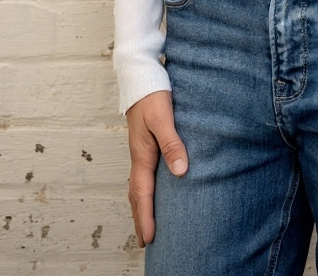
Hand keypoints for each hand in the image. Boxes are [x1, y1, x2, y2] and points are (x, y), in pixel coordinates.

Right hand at [126, 89, 187, 247]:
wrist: (140, 75)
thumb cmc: (151, 94)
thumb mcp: (163, 118)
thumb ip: (172, 143)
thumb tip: (180, 172)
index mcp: (142, 154)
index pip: (142, 193)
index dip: (145, 217)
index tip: (148, 239)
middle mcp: (139, 155)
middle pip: (136, 194)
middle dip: (140, 218)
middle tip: (145, 241)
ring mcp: (141, 149)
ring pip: (138, 185)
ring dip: (142, 205)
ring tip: (147, 222)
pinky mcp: (146, 142)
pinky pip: (144, 174)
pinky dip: (146, 189)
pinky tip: (154, 189)